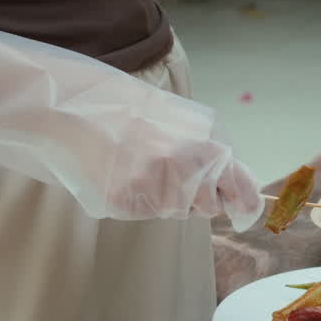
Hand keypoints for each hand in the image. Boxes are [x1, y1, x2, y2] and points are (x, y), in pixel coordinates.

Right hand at [0, 23, 262, 229]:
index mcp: (199, 143)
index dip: (245, 203)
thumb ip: (210, 151)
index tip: (246, 211)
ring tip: (142, 165)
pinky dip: (140, 199)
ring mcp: (151, 188)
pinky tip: (124, 173)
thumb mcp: (180, 119)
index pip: (238, 187)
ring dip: (166, 197)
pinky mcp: (125, 203)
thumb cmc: (131, 110)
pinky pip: (146, 213)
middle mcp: (180, 168)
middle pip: (207, 207)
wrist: (74, 107)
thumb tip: (238, 189)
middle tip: (171, 169)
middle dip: (197, 197)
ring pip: (175, 212)